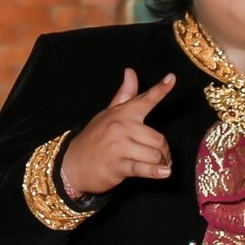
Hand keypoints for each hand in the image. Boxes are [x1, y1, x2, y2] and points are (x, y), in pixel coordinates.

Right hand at [59, 68, 174, 197]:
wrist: (72, 164)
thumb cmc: (94, 138)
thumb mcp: (108, 114)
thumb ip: (124, 95)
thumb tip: (130, 71)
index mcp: (122, 113)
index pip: (144, 99)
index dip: (160, 89)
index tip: (172, 78)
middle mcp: (121, 126)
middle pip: (158, 139)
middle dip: (164, 151)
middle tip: (162, 158)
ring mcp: (119, 146)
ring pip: (154, 154)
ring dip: (160, 164)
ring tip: (158, 167)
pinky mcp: (117, 165)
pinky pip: (143, 168)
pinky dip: (156, 172)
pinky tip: (164, 172)